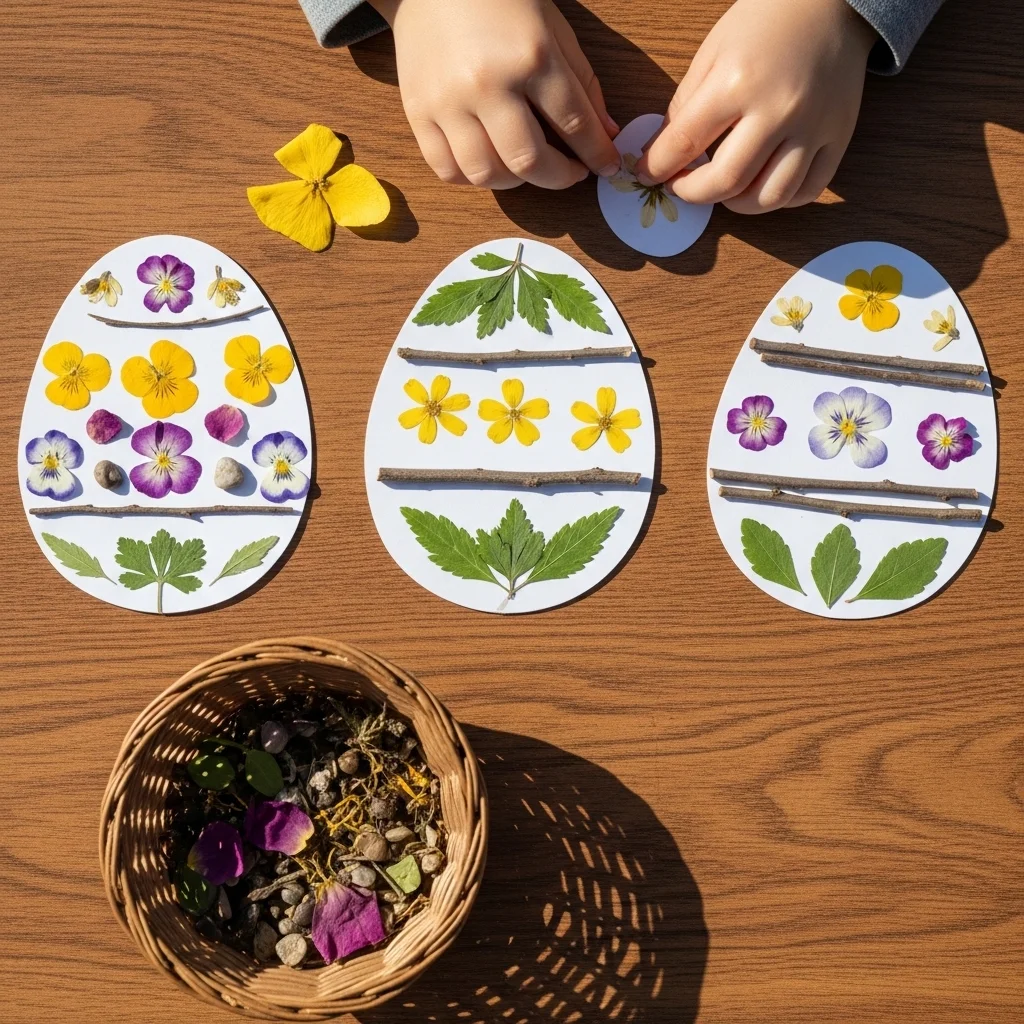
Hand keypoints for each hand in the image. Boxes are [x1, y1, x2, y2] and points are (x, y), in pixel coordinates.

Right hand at [369, 0, 620, 188]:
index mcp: (531, 56)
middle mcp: (488, 84)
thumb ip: (582, 83)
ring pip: (485, 173)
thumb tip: (605, 133)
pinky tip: (487, 164)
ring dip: (514, 183)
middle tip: (569, 173)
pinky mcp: (418, 112)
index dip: (596, 154)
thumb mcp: (554, 29)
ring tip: (525, 168)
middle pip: (528, 161)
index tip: (606, 167)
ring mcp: (448, 101)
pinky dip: (470, 178)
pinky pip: (445, 168)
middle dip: (558, 178)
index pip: (574, 124)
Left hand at [635, 0, 876, 213]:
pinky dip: (781, 200)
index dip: (657, 168)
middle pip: (726, 181)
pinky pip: (809, 190)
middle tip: (683, 186)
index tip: (648, 175)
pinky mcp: (839, 135)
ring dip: (737, 205)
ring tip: (724, 190)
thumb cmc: (767, 20)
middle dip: (693, 193)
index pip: (685, 144)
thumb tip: (664, 152)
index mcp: (736, 82)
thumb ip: (686, 105)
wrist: (832, 0)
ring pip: (770, 197)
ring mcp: (812, 127)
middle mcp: (777, 110)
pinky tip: (763, 186)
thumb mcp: (712, 50)